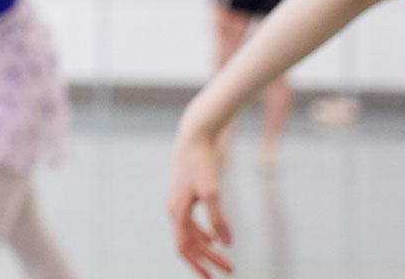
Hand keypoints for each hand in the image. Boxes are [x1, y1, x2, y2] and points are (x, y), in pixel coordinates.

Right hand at [167, 126, 233, 276]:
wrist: (194, 139)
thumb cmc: (201, 163)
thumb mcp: (212, 191)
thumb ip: (219, 218)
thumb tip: (226, 244)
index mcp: (177, 212)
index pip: (185, 248)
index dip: (198, 265)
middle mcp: (174, 211)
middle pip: (189, 244)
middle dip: (208, 260)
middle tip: (230, 271)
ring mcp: (178, 204)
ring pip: (191, 235)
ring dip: (207, 250)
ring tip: (225, 260)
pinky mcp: (184, 198)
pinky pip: (192, 224)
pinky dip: (203, 235)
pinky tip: (215, 239)